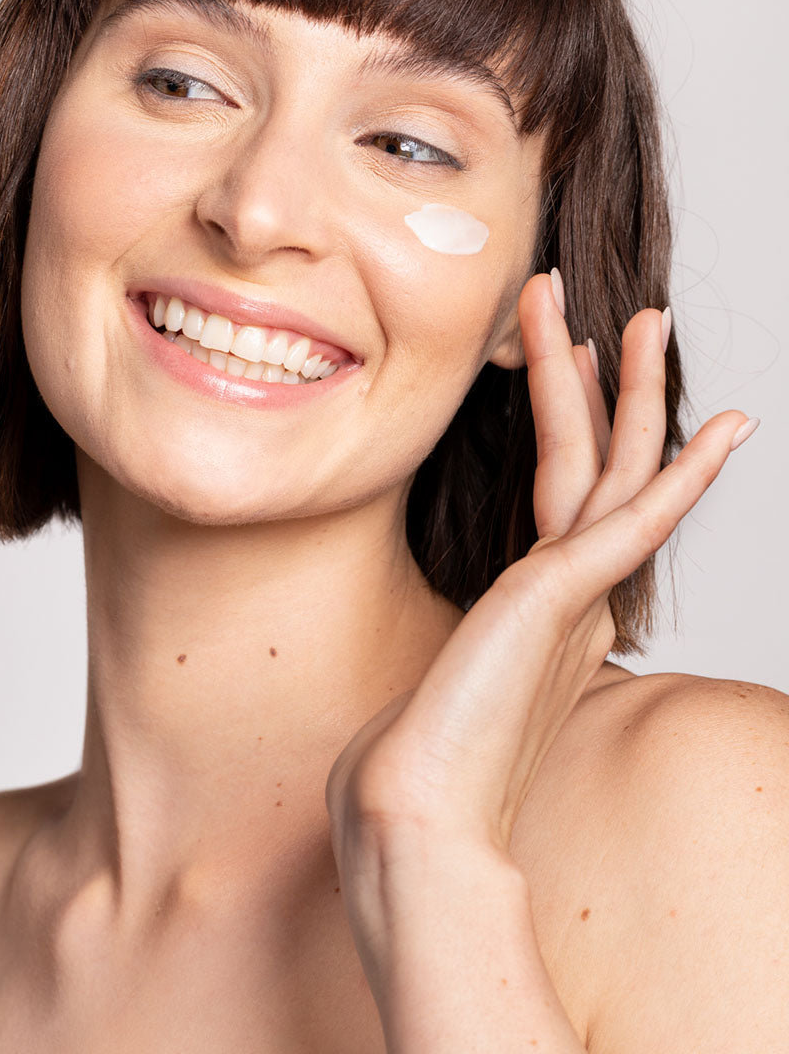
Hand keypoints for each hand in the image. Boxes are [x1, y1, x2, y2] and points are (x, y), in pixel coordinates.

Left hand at [325, 271, 756, 854]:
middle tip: (621, 313)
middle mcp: (567, 597)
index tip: (567, 365)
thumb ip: (449, 662)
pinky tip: (717, 426)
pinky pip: (636, 520)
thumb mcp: (431, 683)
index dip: (569, 422)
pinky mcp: (564, 599)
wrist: (413, 816)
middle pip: (597, 466)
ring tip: (644, 317)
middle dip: (608, 384)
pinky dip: (682, 474)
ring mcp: (571, 596)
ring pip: (614, 469)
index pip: (561, 493)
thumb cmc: (413, 762)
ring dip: (630, 390)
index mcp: (538, 610)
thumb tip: (425, 681)